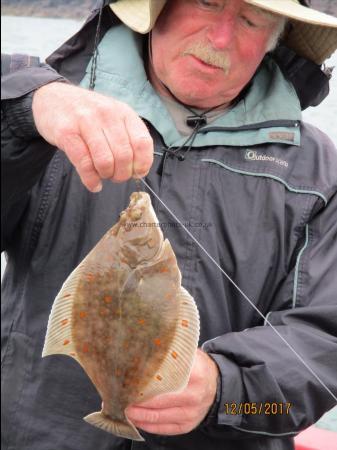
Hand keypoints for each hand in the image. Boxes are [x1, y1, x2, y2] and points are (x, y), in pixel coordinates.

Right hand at [32, 82, 152, 191]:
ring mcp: (85, 121)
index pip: (142, 143)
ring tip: (103, 175)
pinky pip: (84, 163)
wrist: (51, 97)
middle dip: (122, 174)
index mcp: (123, 112)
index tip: (137, 173)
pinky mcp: (66, 133)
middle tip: (116, 176)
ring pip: (105, 161)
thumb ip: (128, 138)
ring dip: (106, 175)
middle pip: (124, 156)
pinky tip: (93, 184)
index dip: (142, 164)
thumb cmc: (88, 114)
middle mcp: (107, 114)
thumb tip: (139, 170)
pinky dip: (91, 180)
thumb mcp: (114, 118)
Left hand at [125, 349, 218, 435]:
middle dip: (138, 402)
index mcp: (195, 375)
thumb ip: (172, 355)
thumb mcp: (190, 355)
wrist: (217, 385)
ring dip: (139, 416)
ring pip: (159, 418)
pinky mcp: (188, 425)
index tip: (129, 381)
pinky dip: (148, 426)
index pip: (165, 381)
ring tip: (125, 410)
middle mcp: (193, 396)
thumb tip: (145, 349)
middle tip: (121, 398)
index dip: (145, 383)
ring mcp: (191, 413)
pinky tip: (136, 420)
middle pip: (159, 402)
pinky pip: (164, 429)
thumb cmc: (198, 367)